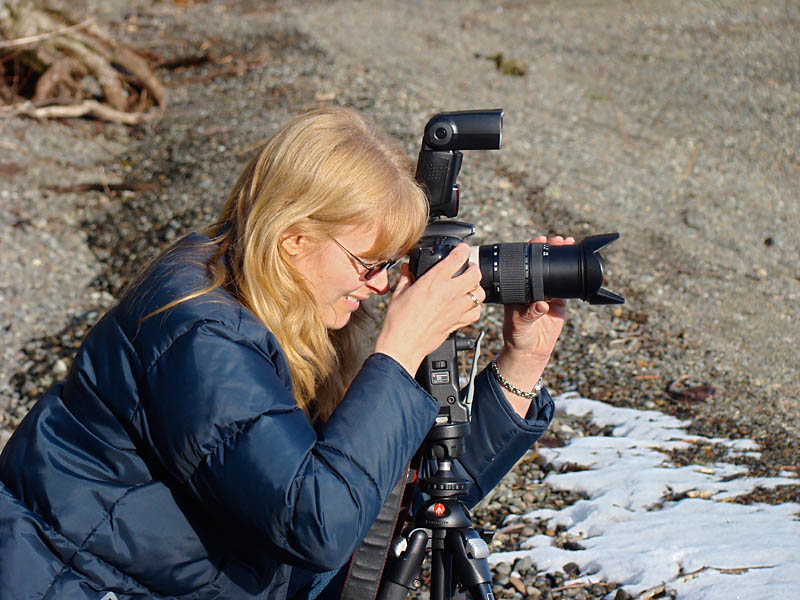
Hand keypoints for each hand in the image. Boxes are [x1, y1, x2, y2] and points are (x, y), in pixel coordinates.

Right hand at [375, 243, 484, 374]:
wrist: (403, 345)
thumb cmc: (398, 321)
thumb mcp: (399, 293)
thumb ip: (406, 277)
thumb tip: (407, 268)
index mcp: (433, 281)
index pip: (457, 258)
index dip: (462, 250)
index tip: (462, 249)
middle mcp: (449, 293)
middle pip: (475, 274)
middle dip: (473, 268)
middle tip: (466, 269)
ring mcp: (456, 308)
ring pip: (479, 293)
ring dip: (476, 288)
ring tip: (468, 287)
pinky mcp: (458, 322)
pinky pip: (476, 312)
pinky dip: (475, 307)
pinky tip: (466, 306)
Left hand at [495, 235, 572, 413]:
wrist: (530, 350)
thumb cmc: (517, 336)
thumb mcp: (519, 324)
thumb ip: (530, 315)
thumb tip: (541, 305)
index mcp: (516, 287)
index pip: (523, 263)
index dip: (531, 250)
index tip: (539, 241)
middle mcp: (531, 286)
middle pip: (541, 262)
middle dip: (550, 248)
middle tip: (559, 240)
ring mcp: (546, 292)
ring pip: (554, 270)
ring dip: (562, 257)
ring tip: (569, 243)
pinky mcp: (559, 301)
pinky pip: (566, 285)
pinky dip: (573, 274)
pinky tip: (578, 264)